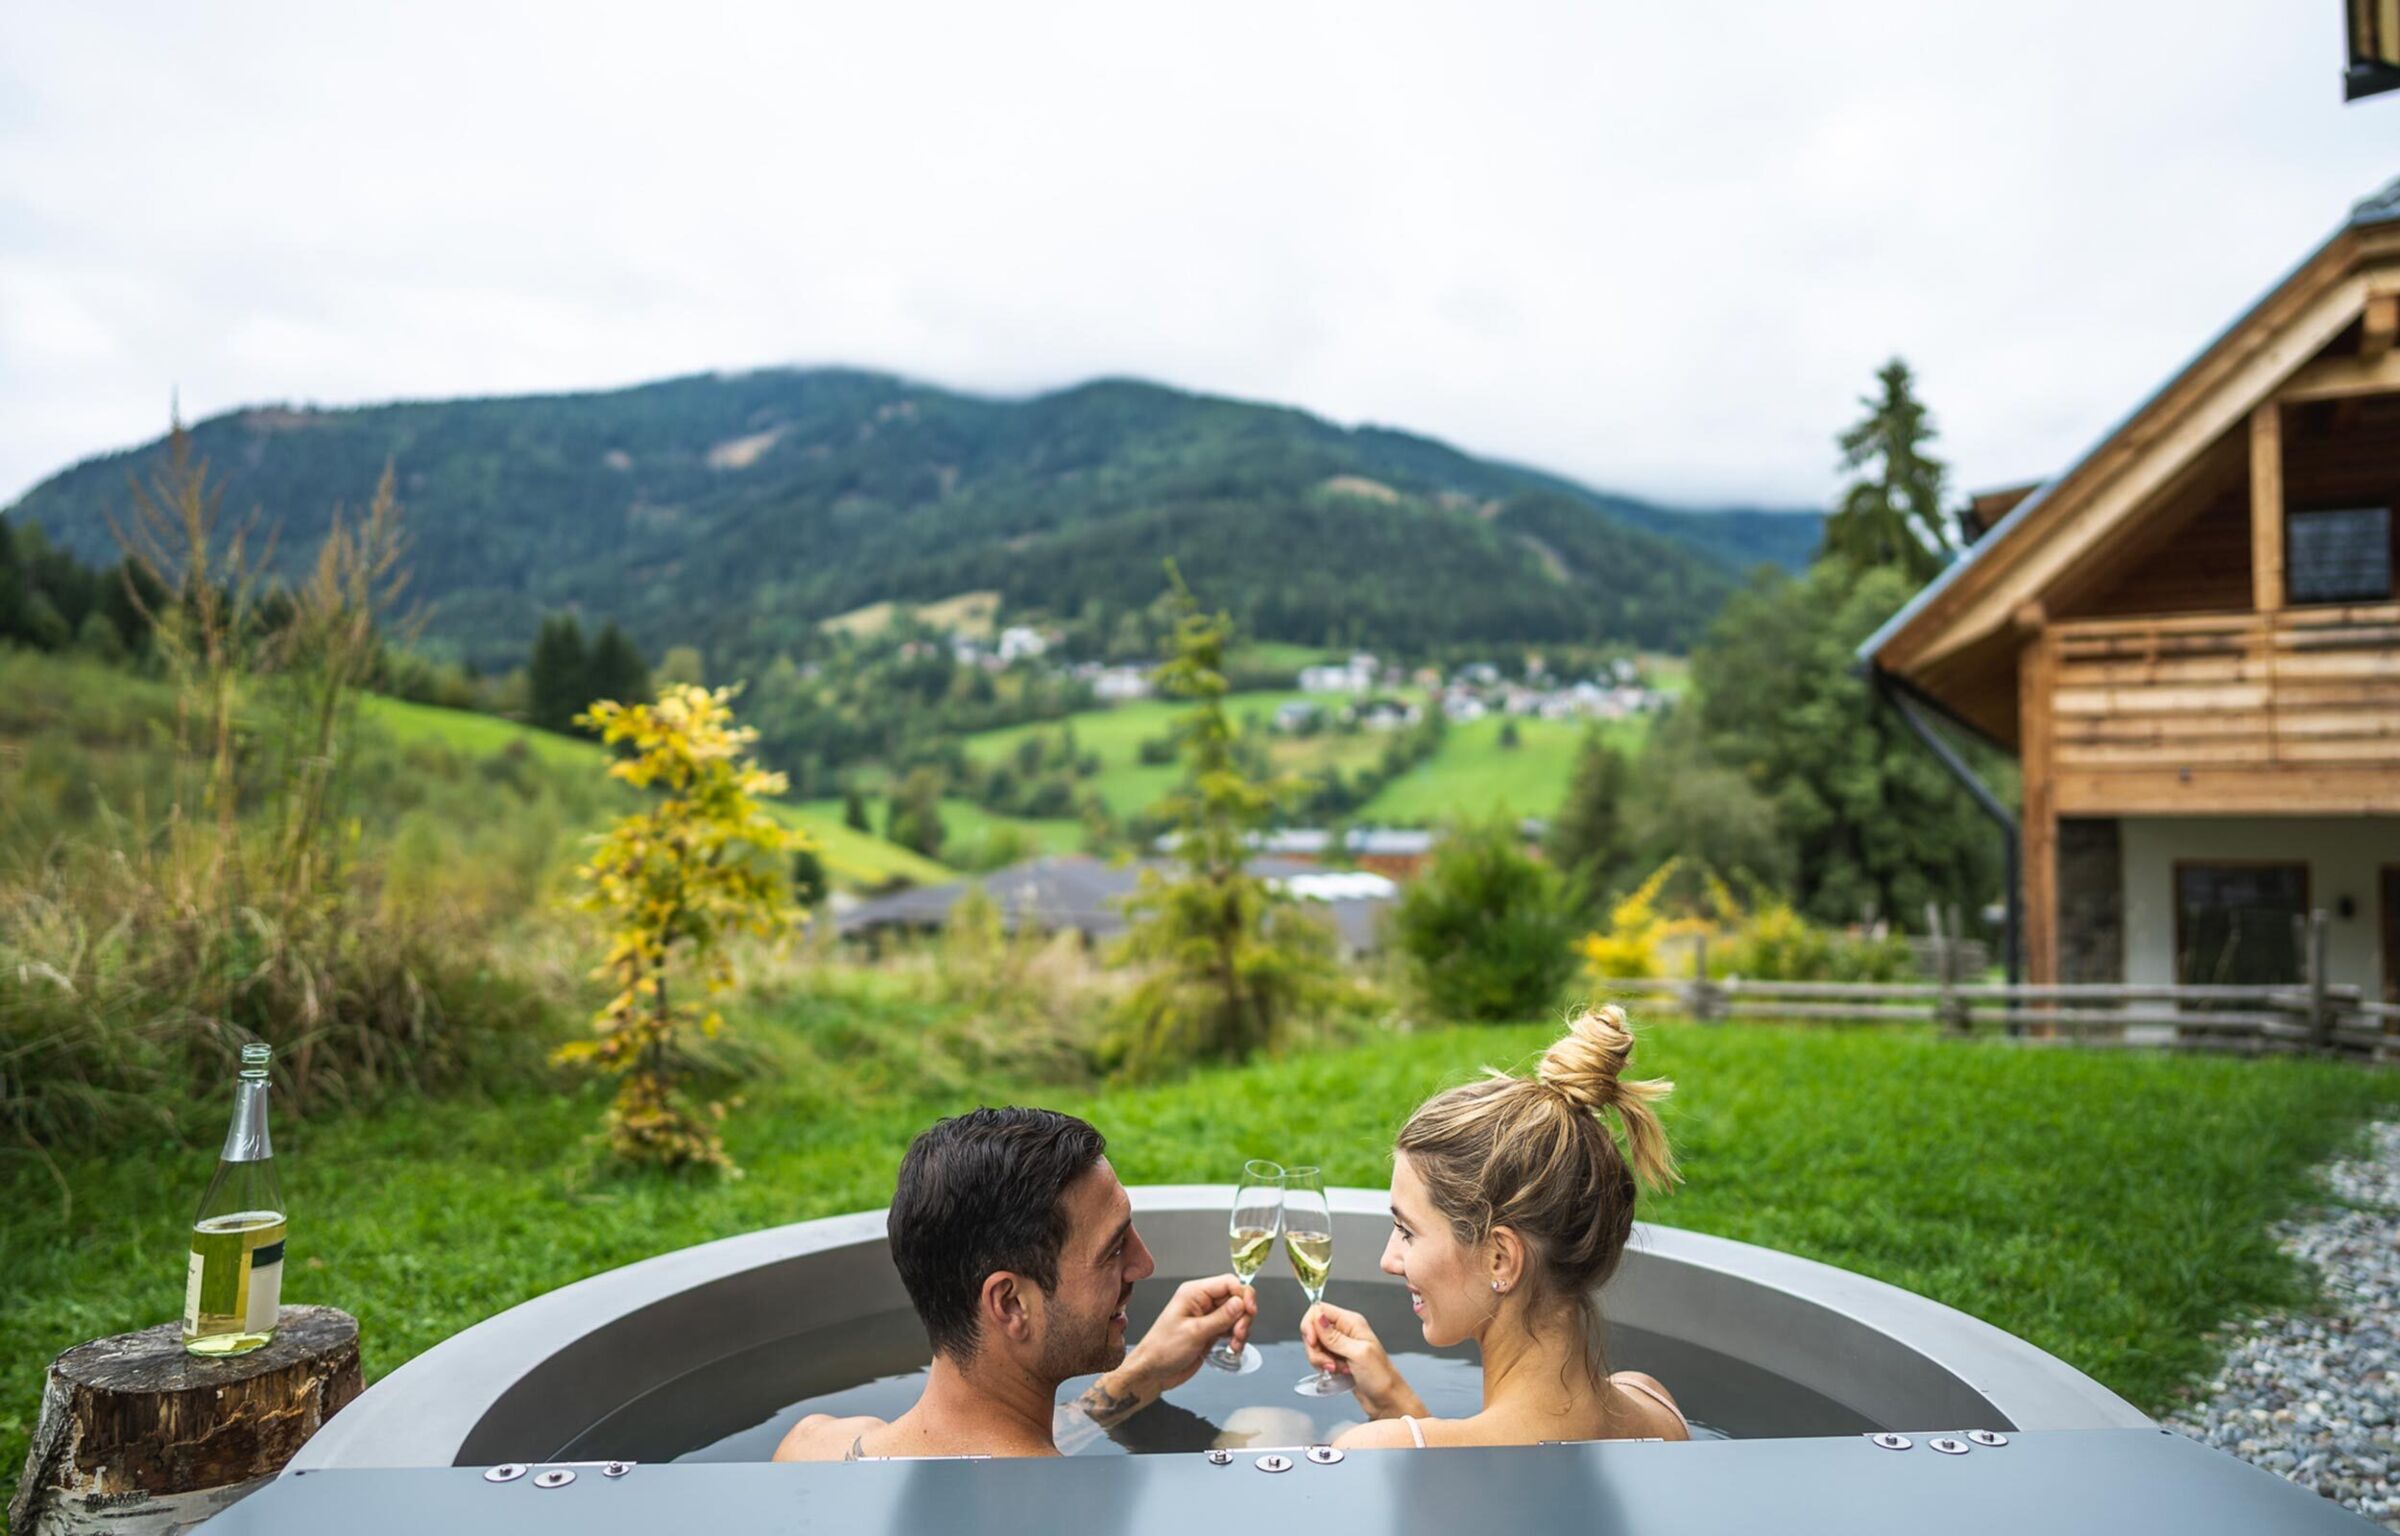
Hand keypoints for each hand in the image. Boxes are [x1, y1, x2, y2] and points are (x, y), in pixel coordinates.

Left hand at [1119, 1273, 1256, 1397]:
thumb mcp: (1195, 1332)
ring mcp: (1208, 1317)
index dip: (1243, 1294)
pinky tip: (1232, 1349)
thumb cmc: (1164, 1349)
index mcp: (1194, 1293)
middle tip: (1240, 1334)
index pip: (1228, 1282)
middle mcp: (1202, 1301)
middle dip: (1243, 1316)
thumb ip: (1221, 1317)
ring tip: (1235, 1344)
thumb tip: (1241, 1302)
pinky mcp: (1211, 1331)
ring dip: (1241, 1329)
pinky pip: (1232, 1328)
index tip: (1250, 1311)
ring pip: (1237, 1315)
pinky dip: (1236, 1338)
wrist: (1153, 1372)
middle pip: (1236, 1298)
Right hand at [1302, 1302, 1422, 1419]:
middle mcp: (1344, 1330)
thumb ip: (1334, 1337)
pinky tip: (1338, 1373)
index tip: (1313, 1342)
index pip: (1319, 1309)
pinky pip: (1319, 1358)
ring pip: (1315, 1346)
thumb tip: (1318, 1317)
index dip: (1311, 1325)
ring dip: (1320, 1360)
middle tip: (1329, 1362)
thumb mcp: (1358, 1354)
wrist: (1387, 1399)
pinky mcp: (1337, 1359)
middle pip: (1313, 1329)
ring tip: (1338, 1369)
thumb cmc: (1381, 1377)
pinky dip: (1323, 1367)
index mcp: (1351, 1322)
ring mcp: (1340, 1345)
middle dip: (1315, 1348)